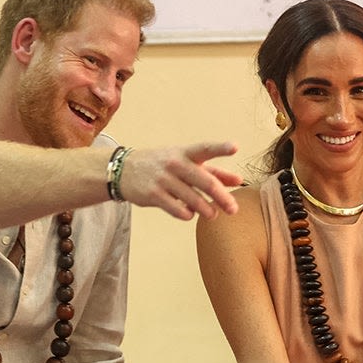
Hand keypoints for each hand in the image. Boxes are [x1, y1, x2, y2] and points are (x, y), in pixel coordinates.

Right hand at [118, 142, 241, 219]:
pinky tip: (189, 213)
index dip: (221, 148)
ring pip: (193, 199)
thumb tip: (238, 180)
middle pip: (205, 182)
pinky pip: (177, 210)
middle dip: (222, 197)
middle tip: (233, 209)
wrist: (124, 170)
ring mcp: (163, 180)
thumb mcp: (186, 162)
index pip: (205, 148)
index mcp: (185, 153)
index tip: (235, 147)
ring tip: (212, 214)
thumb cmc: (163, 165)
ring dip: (206, 210)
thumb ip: (213, 171)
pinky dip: (187, 214)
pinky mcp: (153, 195)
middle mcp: (175, 164)